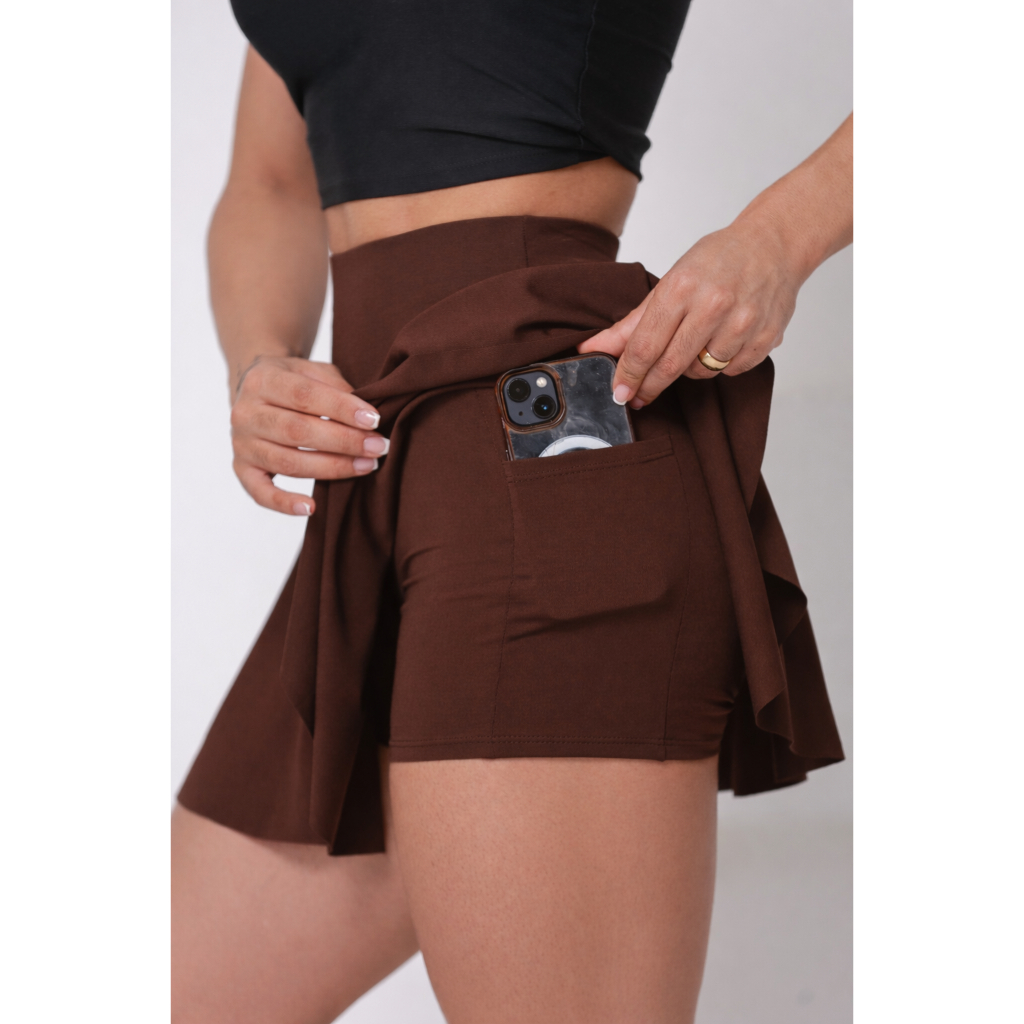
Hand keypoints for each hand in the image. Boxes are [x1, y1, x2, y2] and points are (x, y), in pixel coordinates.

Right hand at [230, 355, 386, 514]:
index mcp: (264, 379)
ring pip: (287, 462)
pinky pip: (260, 492)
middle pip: (297, 431)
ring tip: (366, 466)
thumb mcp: (313, 371)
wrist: (255, 392)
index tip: (374, 420)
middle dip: (344, 441)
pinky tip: (311, 507)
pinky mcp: (242, 469)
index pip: (304, 395)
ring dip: (331, 468)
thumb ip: (336, 387)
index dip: (341, 408)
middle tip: (378, 447)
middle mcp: (246, 412)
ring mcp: (242, 443)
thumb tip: (367, 416)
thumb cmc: (294, 383)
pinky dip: (284, 503)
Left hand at [579, 219, 802, 408]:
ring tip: (695, 342)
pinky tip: (723, 341)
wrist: (774, 244)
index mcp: (682, 287)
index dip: (629, 375)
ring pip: (701, 372)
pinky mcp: (765, 337)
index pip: (646, 346)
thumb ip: (631, 323)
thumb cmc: (718, 261)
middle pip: (671, 365)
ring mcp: (743, 322)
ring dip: (689, 368)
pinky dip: (721, 364)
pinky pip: (730, 370)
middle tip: (638, 396)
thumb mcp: (670, 282)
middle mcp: (714, 305)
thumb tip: (594, 349)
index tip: (619, 392)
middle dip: (649, 385)